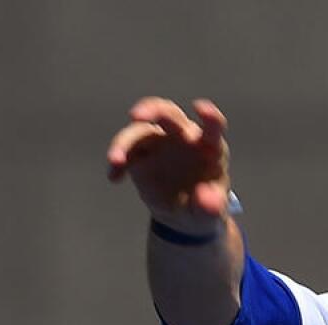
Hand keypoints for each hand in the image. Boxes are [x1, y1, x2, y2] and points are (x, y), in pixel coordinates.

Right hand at [107, 97, 230, 231]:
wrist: (184, 212)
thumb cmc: (204, 205)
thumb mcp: (211, 213)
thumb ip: (211, 205)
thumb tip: (206, 199)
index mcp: (209, 146)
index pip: (212, 126)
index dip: (209, 116)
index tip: (201, 108)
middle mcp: (183, 136)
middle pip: (169, 114)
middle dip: (153, 111)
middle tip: (137, 115)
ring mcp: (160, 141)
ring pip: (140, 130)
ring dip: (125, 142)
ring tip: (116, 160)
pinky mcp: (140, 153)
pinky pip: (126, 150)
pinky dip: (118, 162)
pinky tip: (114, 177)